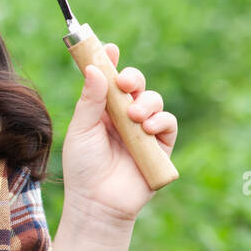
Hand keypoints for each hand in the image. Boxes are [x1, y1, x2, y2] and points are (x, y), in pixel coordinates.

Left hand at [60, 43, 178, 225]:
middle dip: (132, 78)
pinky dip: (160, 120)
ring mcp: (143, 130)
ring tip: (133, 117)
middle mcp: (123, 116)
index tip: (108, 48)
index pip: (109, 79)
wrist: (97, 202)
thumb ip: (90, 100)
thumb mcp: (81, 129)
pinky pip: (168, 123)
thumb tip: (93, 68)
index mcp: (102, 109)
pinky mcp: (159, 146)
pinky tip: (147, 127)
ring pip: (153, 100)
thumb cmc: (83, 167)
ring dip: (146, 102)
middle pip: (135, 85)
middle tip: (125, 83)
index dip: (110, 62)